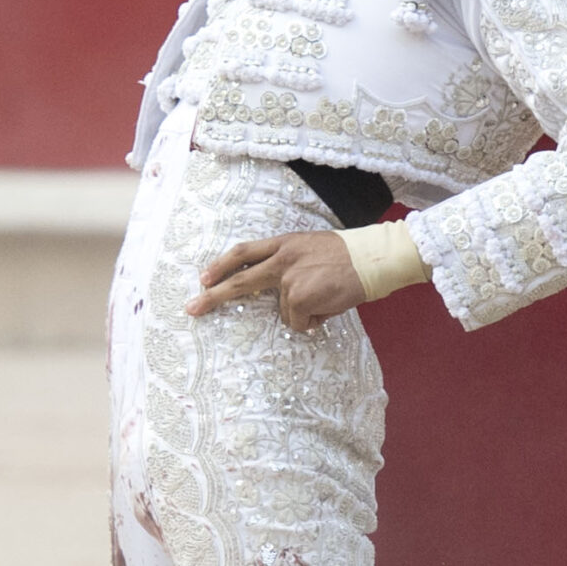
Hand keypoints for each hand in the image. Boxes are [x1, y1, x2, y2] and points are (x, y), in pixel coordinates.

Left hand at [188, 231, 365, 330]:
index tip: (204, 278)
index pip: (244, 252)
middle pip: (240, 279)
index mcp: (285, 243)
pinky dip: (315, 321)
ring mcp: (290, 279)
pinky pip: (300, 322)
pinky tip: (331, 305)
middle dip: (214, 296)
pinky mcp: (300, 297)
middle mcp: (282, 259)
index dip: (222, 265)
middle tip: (193, 308)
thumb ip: (291, 264)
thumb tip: (284, 298)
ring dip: (306, 312)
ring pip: (285, 311)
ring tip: (329, 297)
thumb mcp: (312, 249)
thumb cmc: (351, 257)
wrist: (374, 258)